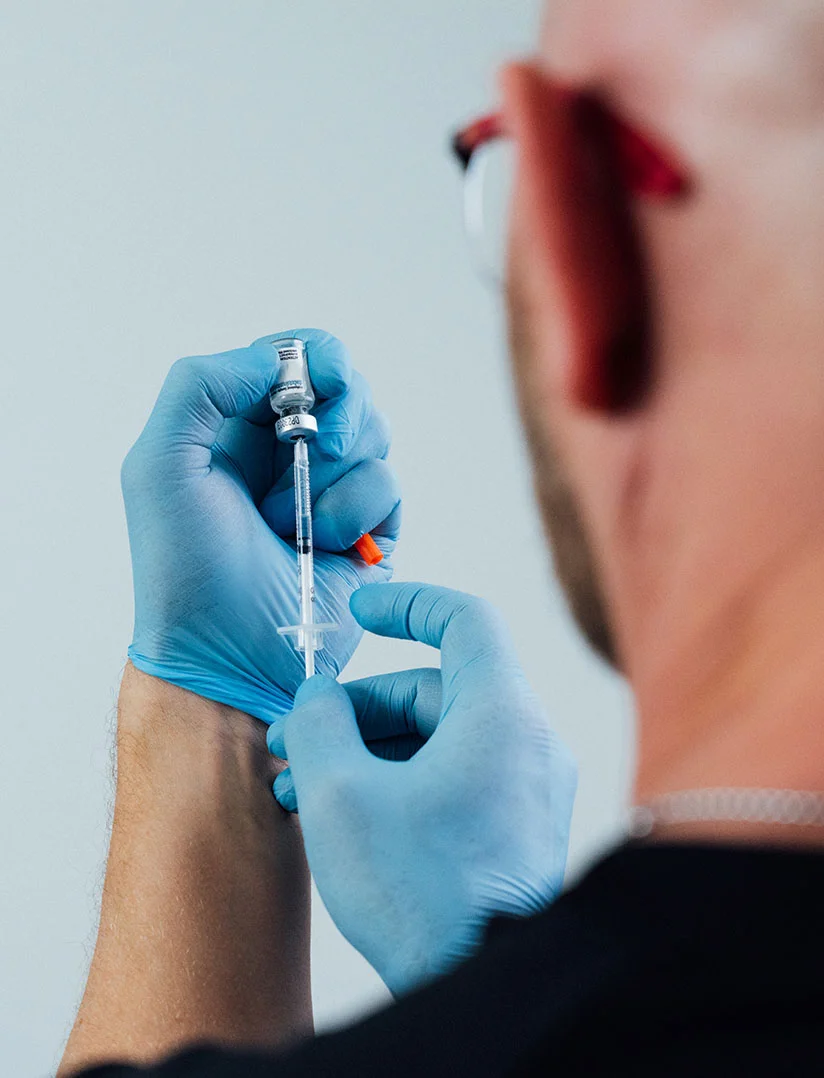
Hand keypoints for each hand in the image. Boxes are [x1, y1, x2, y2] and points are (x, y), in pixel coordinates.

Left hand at [122, 330, 400, 722]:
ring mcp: (334, 487)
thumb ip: (199, 385)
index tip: (307, 390)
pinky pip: (389, 485)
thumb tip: (275, 360)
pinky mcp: (371, 528)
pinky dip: (354, 512)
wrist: (226, 653)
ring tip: (290, 523)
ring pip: (376, 432)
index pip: (299, 354)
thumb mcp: (159, 465)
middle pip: (349, 386)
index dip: (316, 360)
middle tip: (305, 452)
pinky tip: (322, 547)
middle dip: (334, 417)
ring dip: (332, 476)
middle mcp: (290, 449)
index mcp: (240, 423)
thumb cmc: (183, 568)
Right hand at [266, 583, 577, 995]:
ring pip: (437, 738)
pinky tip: (339, 813)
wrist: (484, 987)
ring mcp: (526, 788)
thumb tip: (316, 696)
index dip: (407, 603)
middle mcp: (527, 742)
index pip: (464, 619)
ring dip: (365, 750)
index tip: (359, 611)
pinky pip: (453, 777)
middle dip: (352, 709)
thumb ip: (318, 722)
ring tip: (297, 786)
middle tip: (290, 739)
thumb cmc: (420, 892)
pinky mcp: (515, 828)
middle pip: (432, 689)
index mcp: (502, 713)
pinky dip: (398, 780)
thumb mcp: (340, 794)